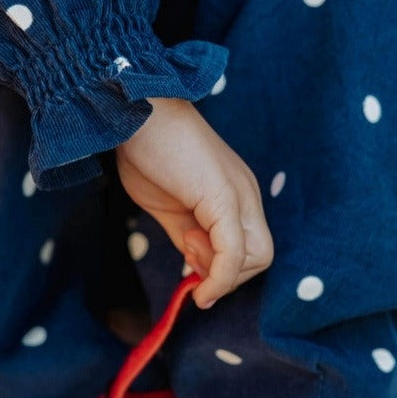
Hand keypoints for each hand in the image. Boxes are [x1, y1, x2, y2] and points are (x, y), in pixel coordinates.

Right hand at [114, 97, 273, 309]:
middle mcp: (246, 193)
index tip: (186, 252)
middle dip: (226, 272)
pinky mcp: (223, 197)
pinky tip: (198, 288)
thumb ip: (189, 237)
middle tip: (187, 247)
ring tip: (186, 240)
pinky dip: (220, 279)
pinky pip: (234, 253)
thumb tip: (197, 271)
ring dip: (220, 270)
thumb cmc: (145, 150)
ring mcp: (239, 194)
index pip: (251, 247)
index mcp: (236, 192)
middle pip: (262, 256)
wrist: (134, 109)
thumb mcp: (170, 207)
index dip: (222, 266)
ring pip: (258, 258)